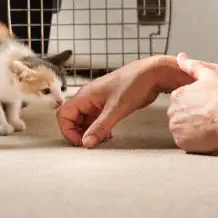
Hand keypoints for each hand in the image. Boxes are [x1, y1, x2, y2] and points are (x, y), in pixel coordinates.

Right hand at [57, 56, 192, 147]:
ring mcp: (98, 101)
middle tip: (92, 142)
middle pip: (72, 119)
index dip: (68, 130)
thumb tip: (87, 142)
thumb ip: (100, 127)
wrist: (153, 74)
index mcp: (85, 95)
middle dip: (79, 133)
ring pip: (85, 120)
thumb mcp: (116, 109)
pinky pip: (96, 119)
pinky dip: (99, 129)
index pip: (64, 115)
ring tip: (102, 139)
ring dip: (90, 132)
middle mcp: (89, 97)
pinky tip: (109, 135)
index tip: (81, 142)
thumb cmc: (134, 83)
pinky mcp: (108, 104)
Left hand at [167, 53, 217, 154]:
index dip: (195, 103)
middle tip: (208, 116)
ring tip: (208, 125)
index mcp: (177, 95)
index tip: (206, 105)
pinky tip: (206, 135)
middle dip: (191, 116)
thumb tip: (180, 57)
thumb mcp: (210, 75)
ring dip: (191, 128)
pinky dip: (193, 140)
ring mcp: (177, 128)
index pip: (181, 100)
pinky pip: (185, 141)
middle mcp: (173, 112)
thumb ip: (192, 66)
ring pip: (181, 128)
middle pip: (179, 115)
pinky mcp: (182, 142)